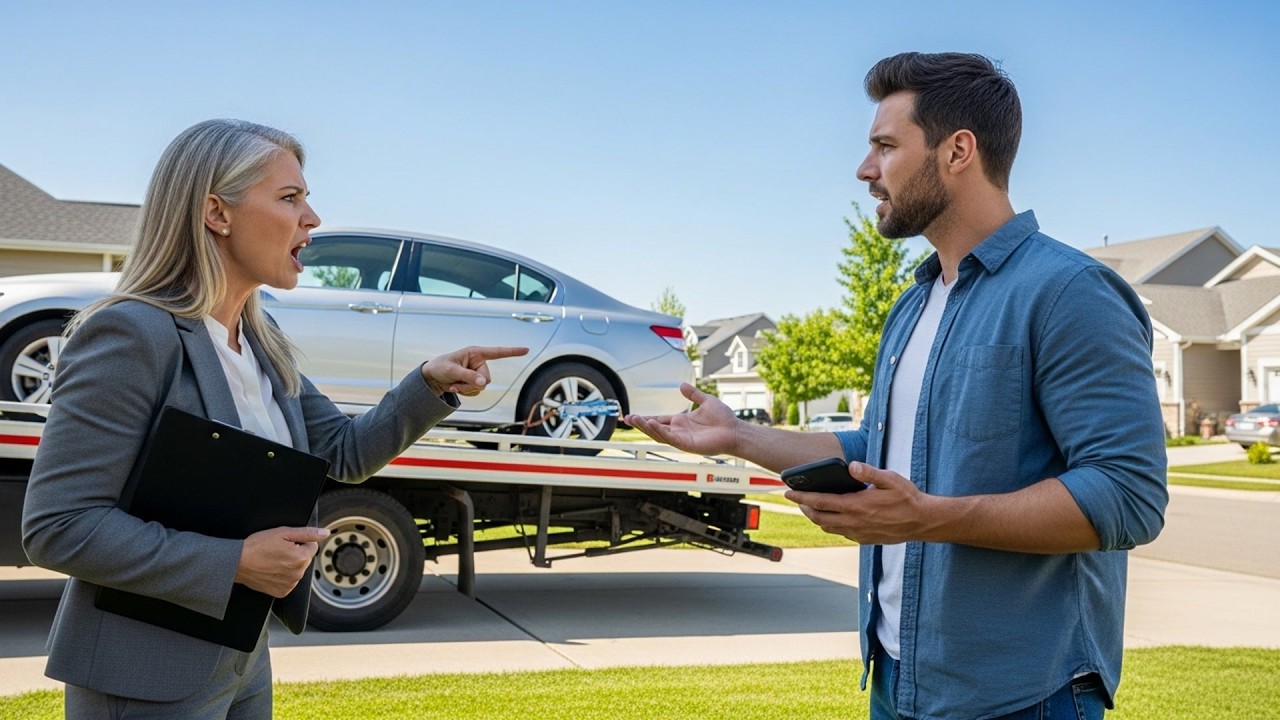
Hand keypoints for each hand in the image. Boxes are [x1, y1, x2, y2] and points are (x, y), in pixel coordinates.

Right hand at [235, 526, 328, 597]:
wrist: (237, 563)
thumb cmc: (257, 546)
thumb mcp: (283, 533)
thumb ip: (307, 533)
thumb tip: (325, 533)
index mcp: (301, 558)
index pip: (312, 546)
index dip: (299, 542)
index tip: (286, 543)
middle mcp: (298, 573)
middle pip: (305, 559)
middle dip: (296, 553)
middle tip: (278, 551)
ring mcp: (290, 584)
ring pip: (297, 570)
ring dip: (290, 565)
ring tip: (273, 560)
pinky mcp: (281, 592)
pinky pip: (289, 581)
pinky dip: (283, 576)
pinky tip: (272, 570)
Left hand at [421, 346, 528, 396]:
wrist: (431, 377)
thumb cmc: (440, 367)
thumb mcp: (452, 371)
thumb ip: (468, 376)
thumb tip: (484, 383)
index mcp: (476, 353)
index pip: (498, 352)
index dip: (512, 352)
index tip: (526, 350)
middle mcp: (479, 362)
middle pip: (487, 379)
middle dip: (472, 385)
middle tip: (456, 384)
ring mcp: (477, 373)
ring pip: (482, 387)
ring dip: (467, 390)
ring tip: (453, 384)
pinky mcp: (474, 382)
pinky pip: (476, 392)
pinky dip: (465, 392)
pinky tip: (455, 387)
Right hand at [622, 382, 740, 454]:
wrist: (736, 431)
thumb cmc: (724, 419)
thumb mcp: (706, 401)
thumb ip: (693, 394)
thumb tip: (681, 385)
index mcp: (681, 422)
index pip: (658, 420)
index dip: (645, 418)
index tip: (631, 415)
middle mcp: (679, 431)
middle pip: (654, 428)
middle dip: (640, 424)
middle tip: (627, 418)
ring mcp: (682, 439)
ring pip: (659, 434)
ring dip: (646, 427)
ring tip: (634, 420)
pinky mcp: (687, 445)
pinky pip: (670, 438)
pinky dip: (660, 431)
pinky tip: (652, 423)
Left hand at [784, 462, 929, 544]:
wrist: (923, 522)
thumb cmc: (907, 498)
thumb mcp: (890, 479)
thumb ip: (869, 472)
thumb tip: (851, 466)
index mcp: (857, 506)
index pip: (821, 501)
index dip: (801, 497)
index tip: (787, 491)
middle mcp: (854, 522)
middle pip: (819, 517)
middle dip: (804, 507)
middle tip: (796, 499)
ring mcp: (859, 533)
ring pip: (828, 528)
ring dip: (816, 517)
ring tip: (810, 507)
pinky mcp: (864, 539)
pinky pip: (841, 533)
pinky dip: (831, 525)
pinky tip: (833, 517)